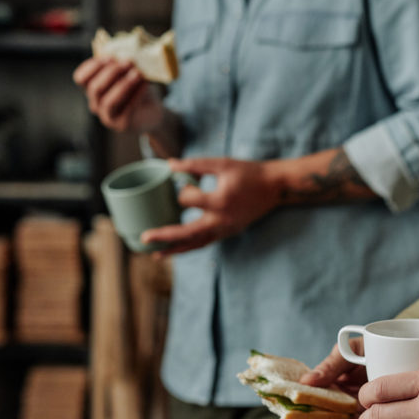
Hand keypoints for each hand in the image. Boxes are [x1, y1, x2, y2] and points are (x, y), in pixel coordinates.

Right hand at [73, 57, 163, 135]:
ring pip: (108, 101)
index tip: (109, 57)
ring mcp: (107, 116)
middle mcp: (96, 103)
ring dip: (123, 84)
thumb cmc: (137, 89)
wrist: (152, 112)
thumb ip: (120, 64)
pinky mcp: (122, 125)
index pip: (81, 78)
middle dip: (111, 73)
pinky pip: (126, 109)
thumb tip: (123, 47)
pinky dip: (136, 94)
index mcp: (93, 89)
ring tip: (138, 73)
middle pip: (95, 88)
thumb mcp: (128, 74)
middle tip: (128, 61)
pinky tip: (145, 84)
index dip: (92, 67)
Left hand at [140, 157, 282, 254]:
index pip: (188, 200)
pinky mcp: (229, 232)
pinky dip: (189, 247)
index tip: (181, 182)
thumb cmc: (249, 172)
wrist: (275, 187)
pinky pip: (206, 243)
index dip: (181, 191)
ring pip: (196, 243)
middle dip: (164, 236)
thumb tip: (169, 164)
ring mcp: (226, 229)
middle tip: (144, 238)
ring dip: (175, 249)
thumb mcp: (223, 164)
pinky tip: (176, 249)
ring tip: (155, 254)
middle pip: (187, 233)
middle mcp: (222, 219)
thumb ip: (196, 164)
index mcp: (220, 201)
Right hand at [296, 340, 367, 418]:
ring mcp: (350, 409)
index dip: (295, 404)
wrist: (403, 351)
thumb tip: (305, 381)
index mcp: (328, 381)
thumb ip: (330, 365)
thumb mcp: (349, 351)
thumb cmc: (373, 346)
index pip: (305, 396)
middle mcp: (336, 397)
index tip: (291, 408)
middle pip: (315, 415)